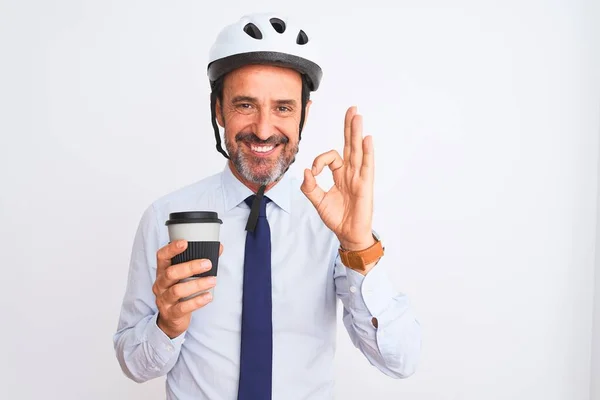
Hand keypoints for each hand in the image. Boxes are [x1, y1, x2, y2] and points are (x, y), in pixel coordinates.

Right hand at [152, 240, 222, 338]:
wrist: (171, 320)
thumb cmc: (180, 293)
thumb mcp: (185, 277)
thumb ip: (199, 263)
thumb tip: (218, 248)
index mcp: (162, 272)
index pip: (162, 257)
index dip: (171, 249)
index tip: (185, 242)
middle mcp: (160, 284)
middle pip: (171, 273)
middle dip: (190, 267)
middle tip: (208, 264)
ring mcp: (164, 300)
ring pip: (177, 290)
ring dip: (197, 284)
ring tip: (212, 280)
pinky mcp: (171, 313)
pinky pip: (183, 307)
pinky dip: (197, 301)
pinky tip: (208, 297)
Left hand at [301, 106, 375, 250]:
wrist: (348, 234)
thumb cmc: (337, 218)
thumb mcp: (317, 201)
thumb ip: (310, 187)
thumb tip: (306, 171)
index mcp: (340, 174)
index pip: (331, 157)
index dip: (319, 161)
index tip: (313, 172)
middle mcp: (351, 172)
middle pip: (350, 144)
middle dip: (349, 127)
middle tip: (352, 109)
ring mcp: (359, 177)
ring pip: (357, 150)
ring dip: (357, 132)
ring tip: (357, 116)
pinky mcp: (365, 185)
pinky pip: (366, 165)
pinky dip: (367, 152)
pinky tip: (366, 139)